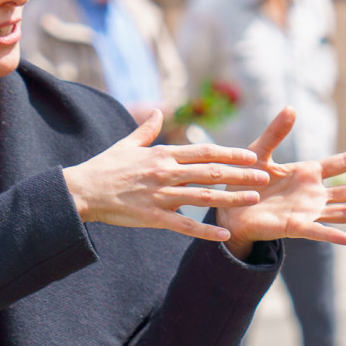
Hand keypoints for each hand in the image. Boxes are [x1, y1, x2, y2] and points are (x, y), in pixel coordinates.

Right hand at [62, 111, 270, 241]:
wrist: (81, 190)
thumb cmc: (104, 167)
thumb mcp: (127, 144)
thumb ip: (146, 129)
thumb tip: (158, 112)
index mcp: (162, 154)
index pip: (204, 151)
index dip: (230, 152)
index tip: (251, 155)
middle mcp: (165, 172)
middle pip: (211, 171)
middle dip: (241, 173)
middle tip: (265, 175)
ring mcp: (160, 195)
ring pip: (203, 196)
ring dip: (231, 197)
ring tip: (254, 198)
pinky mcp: (153, 217)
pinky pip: (184, 224)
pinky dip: (205, 230)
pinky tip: (225, 233)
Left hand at [216, 107, 345, 258]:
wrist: (228, 209)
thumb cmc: (244, 181)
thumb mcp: (260, 151)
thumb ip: (276, 132)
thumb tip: (291, 107)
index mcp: (308, 174)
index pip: (342, 164)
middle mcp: (314, 194)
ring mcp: (308, 212)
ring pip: (344, 211)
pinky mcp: (295, 227)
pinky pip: (317, 232)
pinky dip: (333, 236)